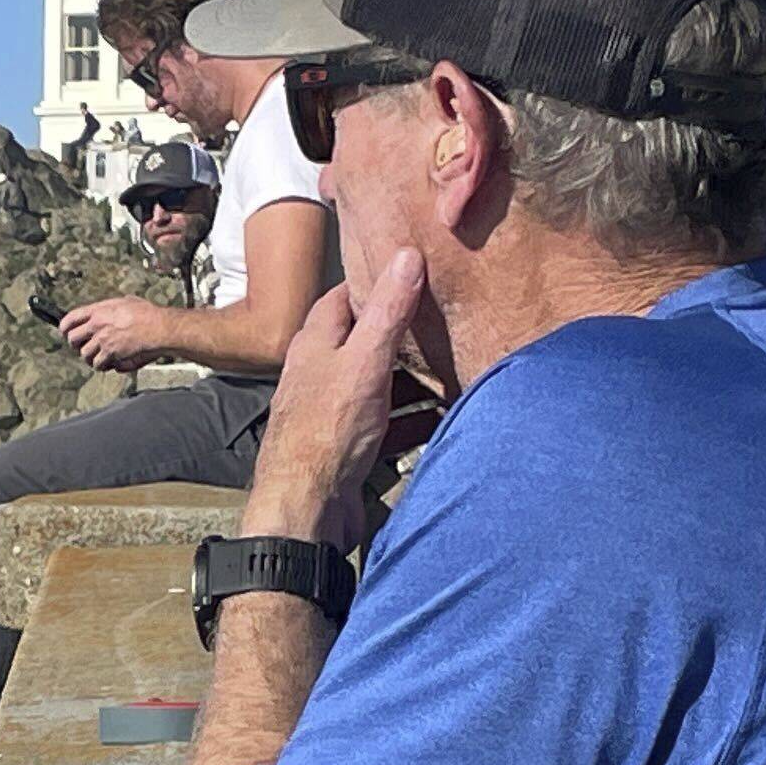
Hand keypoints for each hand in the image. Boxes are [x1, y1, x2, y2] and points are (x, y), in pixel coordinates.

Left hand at [57, 295, 169, 372]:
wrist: (159, 328)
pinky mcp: (110, 354)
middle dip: (76, 345)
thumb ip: (111, 307)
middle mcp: (97, 326)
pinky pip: (98, 364)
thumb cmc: (148, 315)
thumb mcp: (126, 301)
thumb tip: (107, 309)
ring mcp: (103, 341)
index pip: (70, 319)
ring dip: (90, 357)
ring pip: (84, 355)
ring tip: (98, 356)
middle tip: (83, 347)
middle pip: (72, 339)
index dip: (65, 328)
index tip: (65, 332)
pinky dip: (102, 366)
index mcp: (98, 311)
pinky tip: (108, 363)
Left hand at [245, 248, 428, 538]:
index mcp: (316, 344)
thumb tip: (407, 256)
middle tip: (447, 318)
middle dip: (406, 332)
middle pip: (369, 341)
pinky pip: (392, 424)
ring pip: (384, 384)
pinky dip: (418, 419)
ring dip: (417, 378)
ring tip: (457, 364)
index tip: (412, 268)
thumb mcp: (364, 361)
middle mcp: (323, 373)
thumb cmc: (325, 432)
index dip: (376, 280)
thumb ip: (387, 311)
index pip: (344, 298)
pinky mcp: (353, 446)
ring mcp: (338, 412)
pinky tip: (446, 414)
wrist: (308, 508)